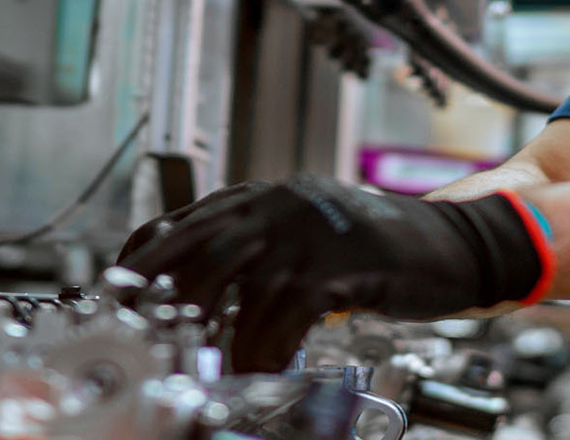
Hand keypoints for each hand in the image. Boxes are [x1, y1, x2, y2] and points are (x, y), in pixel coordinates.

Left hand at [116, 175, 549, 372]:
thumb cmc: (377, 252)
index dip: (140, 264)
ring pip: (235, 282)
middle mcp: (278, 203)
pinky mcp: (339, 258)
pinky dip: (267, 348)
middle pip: (195, 250)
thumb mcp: (307, 242)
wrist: (454, 246)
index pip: (178, 224)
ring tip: (204, 372)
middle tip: (145, 348)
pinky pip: (285, 310)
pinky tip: (263, 371)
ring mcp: (309, 227)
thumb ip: (258, 257)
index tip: (116, 302)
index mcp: (263, 197)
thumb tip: (203, 298)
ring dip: (215, 336)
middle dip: (162, 303)